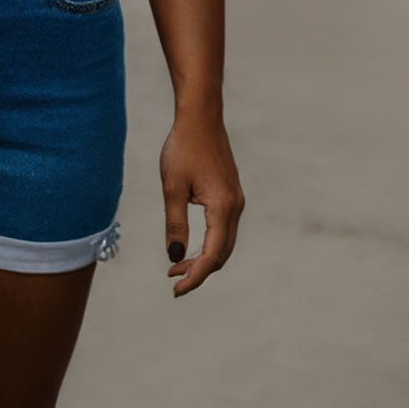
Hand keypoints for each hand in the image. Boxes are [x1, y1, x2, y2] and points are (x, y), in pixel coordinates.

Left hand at [160, 112, 243, 297]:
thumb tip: (175, 257)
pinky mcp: (231, 194)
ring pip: (224, 242)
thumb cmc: (183, 148)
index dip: (195, 276)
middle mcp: (235, 208)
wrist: (201, 117)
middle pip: (222, 254)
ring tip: (177, 266)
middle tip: (173, 280)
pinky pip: (223, 228)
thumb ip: (175, 224)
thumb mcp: (173, 188)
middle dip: (199, 271)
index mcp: (223, 208)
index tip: (176, 289)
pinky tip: (191, 243)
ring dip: (204, 257)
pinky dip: (209, 242)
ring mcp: (236, 200)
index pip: (212, 256)